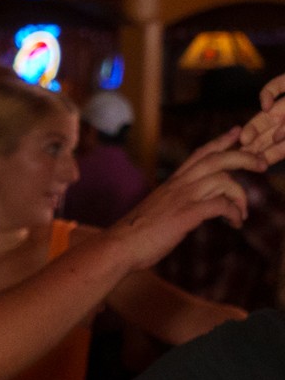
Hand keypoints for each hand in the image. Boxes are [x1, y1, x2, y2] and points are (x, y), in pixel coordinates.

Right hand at [104, 130, 275, 267]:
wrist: (118, 247)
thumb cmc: (136, 234)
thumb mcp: (158, 211)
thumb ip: (177, 203)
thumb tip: (195, 209)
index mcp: (172, 183)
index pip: (200, 154)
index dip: (221, 141)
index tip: (238, 132)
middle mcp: (178, 185)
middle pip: (217, 159)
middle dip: (244, 157)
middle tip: (261, 163)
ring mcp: (182, 198)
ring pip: (223, 180)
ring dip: (241, 196)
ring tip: (243, 213)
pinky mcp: (186, 214)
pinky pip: (221, 205)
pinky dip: (234, 212)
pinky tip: (235, 223)